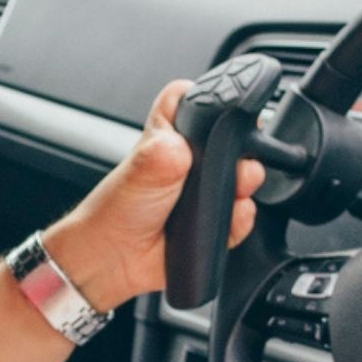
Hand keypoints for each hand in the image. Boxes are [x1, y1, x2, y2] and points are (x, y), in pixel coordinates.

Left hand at [40, 80, 266, 310]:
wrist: (115, 262)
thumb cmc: (117, 211)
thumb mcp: (144, 166)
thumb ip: (170, 148)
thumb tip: (190, 147)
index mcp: (169, 135)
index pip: (194, 100)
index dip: (212, 99)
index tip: (229, 111)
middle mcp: (188, 160)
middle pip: (231, 139)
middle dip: (243, 149)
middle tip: (240, 160)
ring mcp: (203, 191)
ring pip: (243, 176)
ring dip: (246, 184)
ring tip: (237, 189)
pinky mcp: (214, 220)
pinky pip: (242, 215)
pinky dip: (241, 218)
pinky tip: (230, 217)